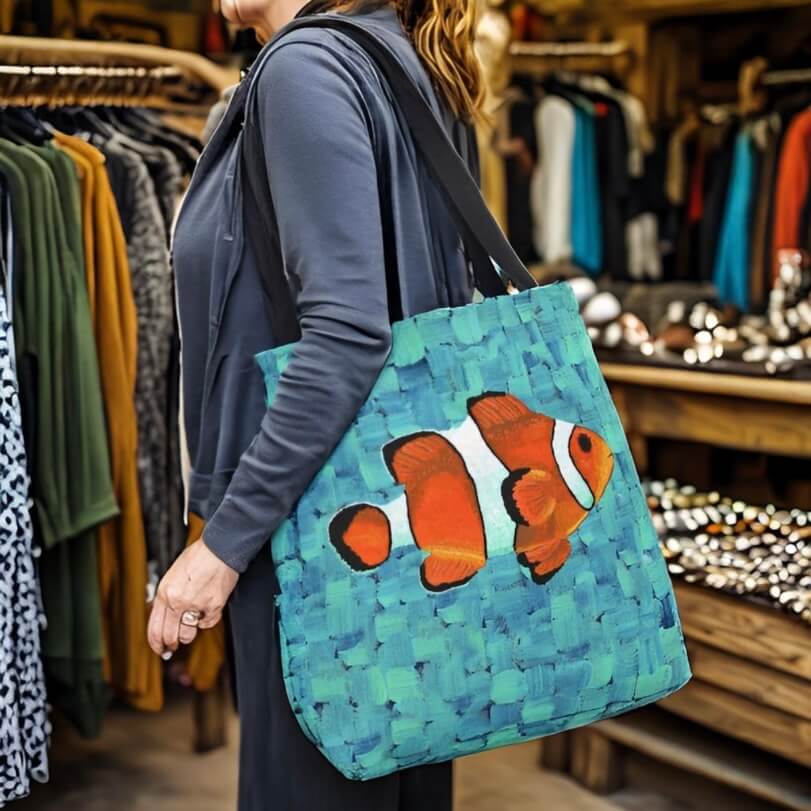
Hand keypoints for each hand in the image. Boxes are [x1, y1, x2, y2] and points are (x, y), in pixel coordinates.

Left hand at [147, 539, 238, 658]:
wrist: (219, 548)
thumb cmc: (198, 557)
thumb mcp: (172, 575)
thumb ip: (166, 596)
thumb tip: (162, 614)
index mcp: (165, 592)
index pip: (154, 628)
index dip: (156, 643)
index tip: (160, 649)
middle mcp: (178, 601)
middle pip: (170, 636)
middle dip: (171, 644)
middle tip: (173, 646)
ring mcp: (196, 604)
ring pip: (188, 634)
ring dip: (189, 632)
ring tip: (192, 621)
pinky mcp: (214, 606)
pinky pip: (207, 623)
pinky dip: (207, 620)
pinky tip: (206, 609)